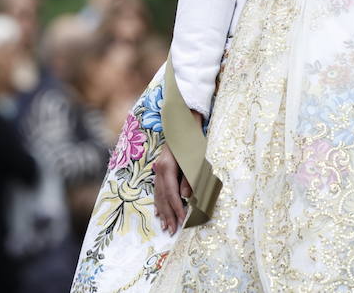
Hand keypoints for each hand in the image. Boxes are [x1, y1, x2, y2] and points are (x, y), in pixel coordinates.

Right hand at [152, 107, 202, 233]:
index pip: (172, 194)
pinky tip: (158, 211)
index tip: (182, 223)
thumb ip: (190, 178)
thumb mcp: (195, 157)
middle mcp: (160, 168)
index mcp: (168, 166)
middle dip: (168, 215)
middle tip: (171, 231)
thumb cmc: (192, 139)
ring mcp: (158, 168)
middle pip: (163, 196)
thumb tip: (185, 197)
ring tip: (164, 226)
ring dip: (162, 211)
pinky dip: (159, 201)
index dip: (177, 209)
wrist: (183, 121)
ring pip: (158, 194)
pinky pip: (158, 188)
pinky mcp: (160, 168)